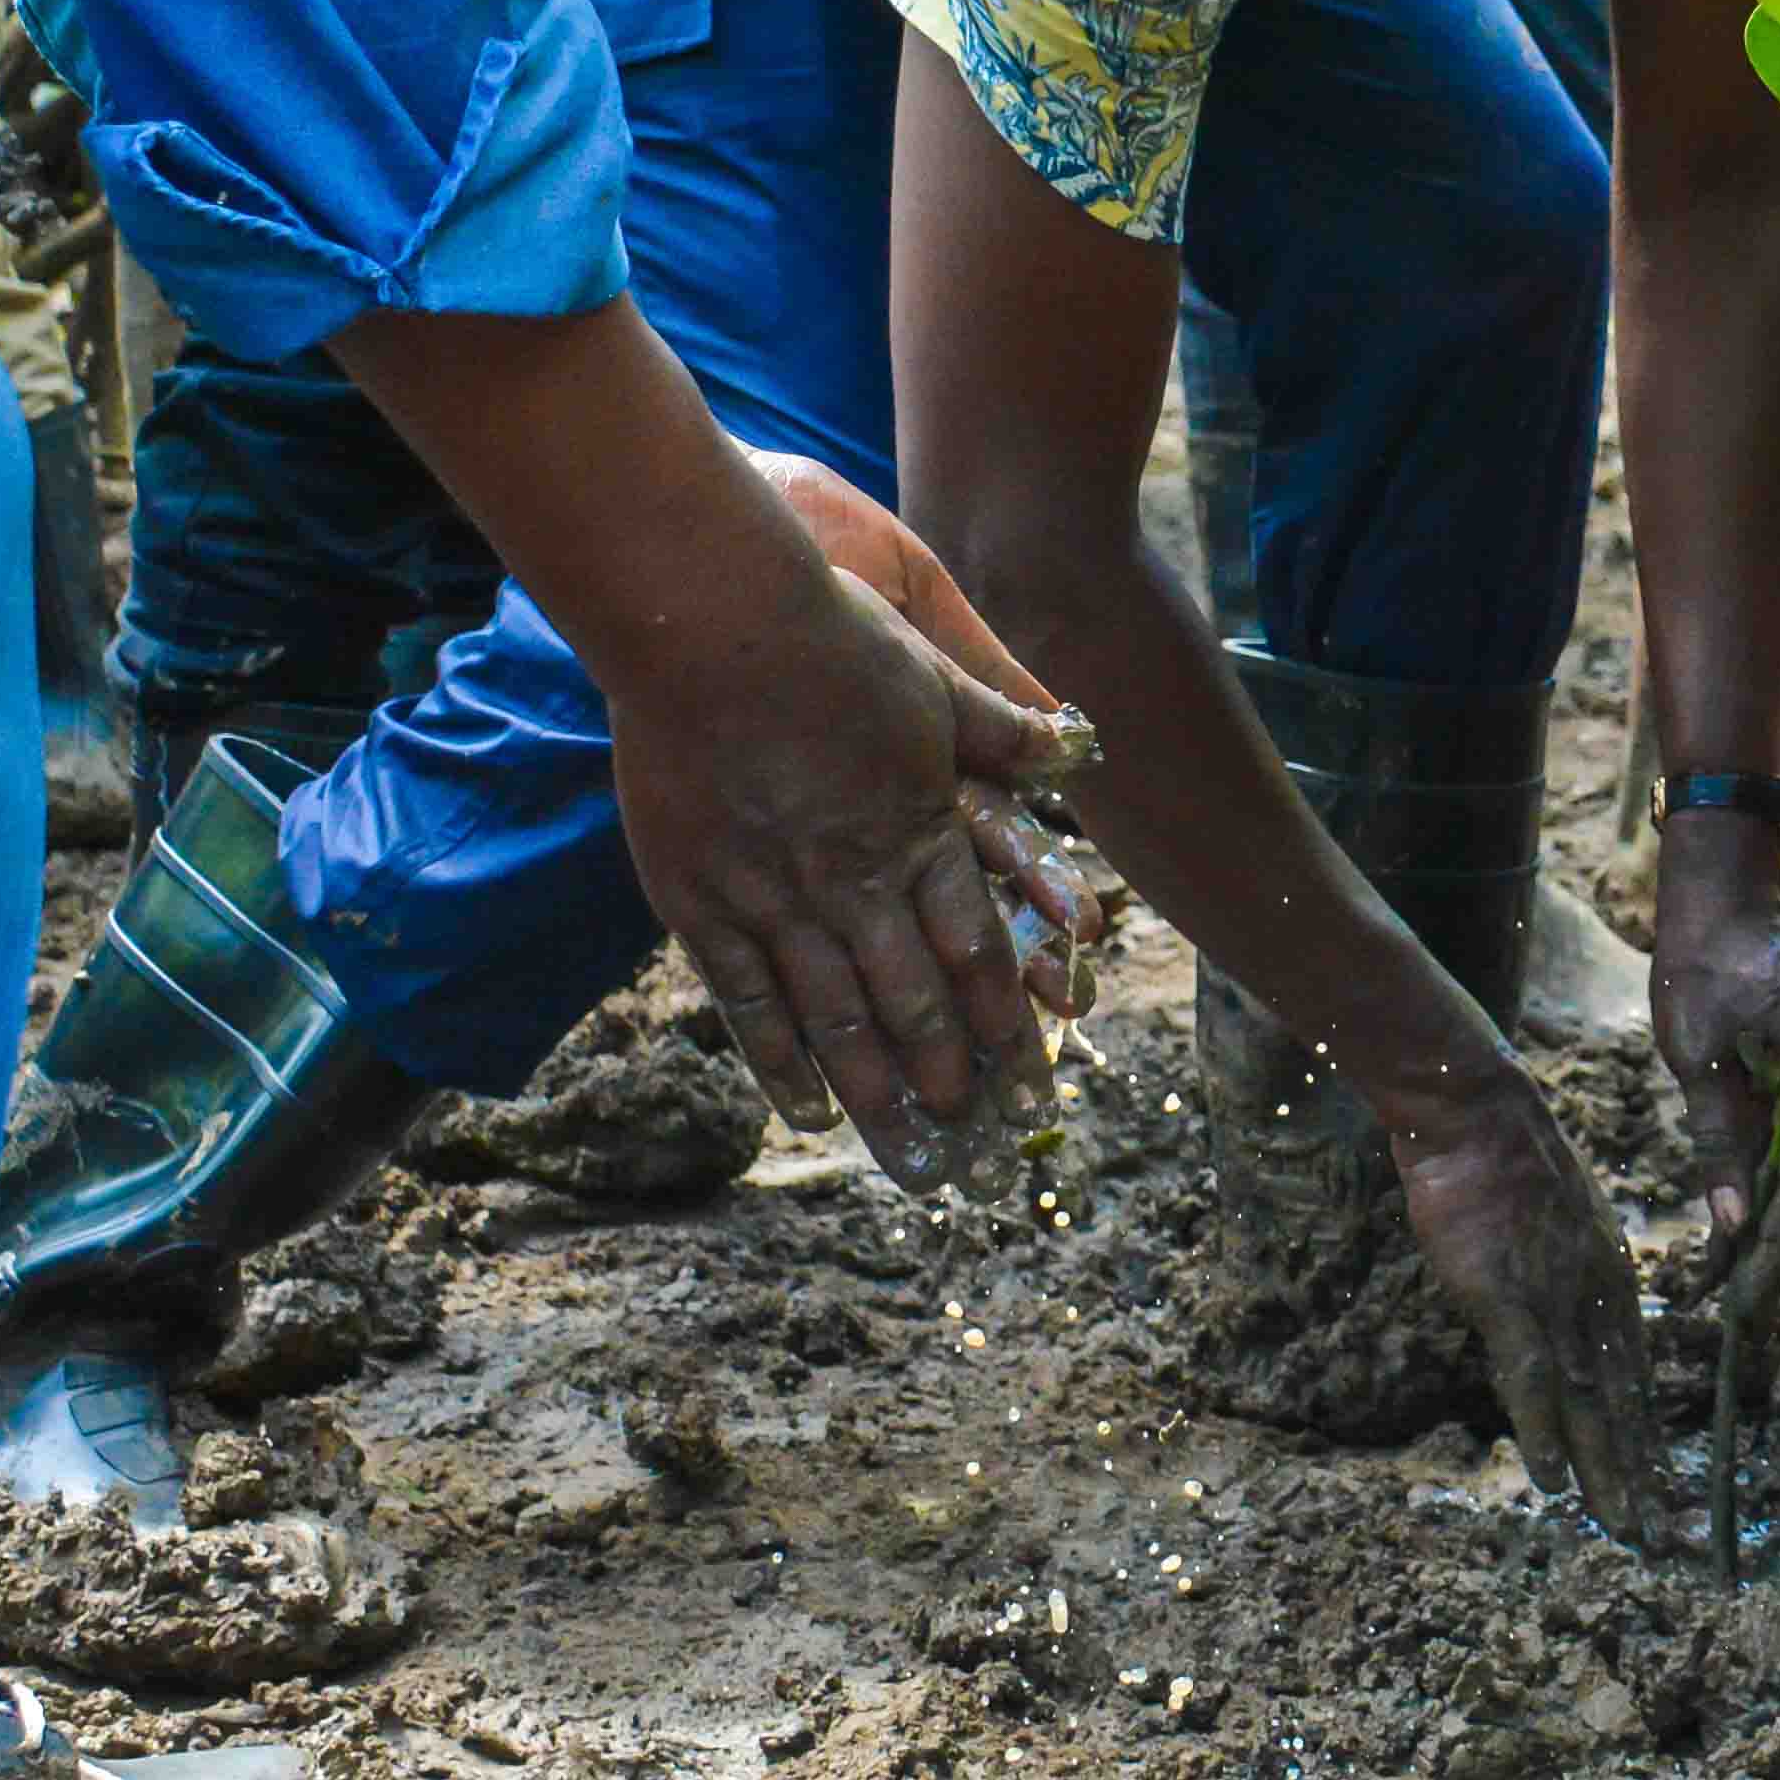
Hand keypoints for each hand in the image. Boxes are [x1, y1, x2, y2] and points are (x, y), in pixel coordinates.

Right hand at [606, 516, 1072, 1188]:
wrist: (712, 621)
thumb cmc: (829, 635)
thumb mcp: (936, 679)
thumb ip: (1003, 729)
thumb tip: (1078, 742)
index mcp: (918, 832)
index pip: (981, 955)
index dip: (1012, 1027)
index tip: (1036, 1086)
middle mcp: (854, 881)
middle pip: (916, 1003)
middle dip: (952, 1080)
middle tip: (978, 1142)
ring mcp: (774, 897)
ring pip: (837, 1019)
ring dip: (878, 1095)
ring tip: (910, 1158)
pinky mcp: (701, 899)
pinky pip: (747, 999)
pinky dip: (780, 1061)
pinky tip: (806, 1110)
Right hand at [1386, 1074, 1663, 1538]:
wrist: (1475, 1113)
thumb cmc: (1506, 1162)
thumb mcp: (1553, 1225)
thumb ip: (1566, 1275)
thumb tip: (1561, 1312)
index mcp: (1611, 1286)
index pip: (1636, 1380)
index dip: (1646, 1442)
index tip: (1660, 1494)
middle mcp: (1595, 1303)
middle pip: (1624, 1405)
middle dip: (1641, 1477)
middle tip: (1661, 1541)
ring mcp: (1554, 1302)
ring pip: (1590, 1403)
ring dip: (1607, 1472)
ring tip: (1627, 1530)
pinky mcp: (1507, 1298)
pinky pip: (1531, 1377)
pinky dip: (1543, 1431)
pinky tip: (1553, 1480)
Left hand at [1650, 812, 1779, 1313]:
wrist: (1720, 897)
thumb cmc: (1706, 962)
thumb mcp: (1698, 1054)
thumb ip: (1718, 1140)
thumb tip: (1731, 1224)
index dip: (1776, 1244)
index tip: (1751, 1299)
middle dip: (1767, 1251)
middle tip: (1736, 1321)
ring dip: (1753, 1226)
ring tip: (1720, 1296)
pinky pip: (1773, 1146)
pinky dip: (1747, 1186)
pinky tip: (1721, 1238)